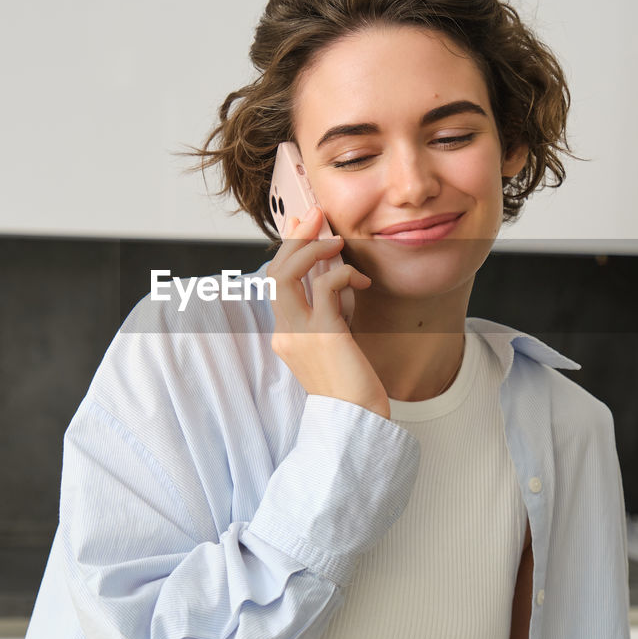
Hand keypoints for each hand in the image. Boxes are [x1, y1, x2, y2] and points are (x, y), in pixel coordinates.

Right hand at [268, 206, 389, 418]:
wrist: (357, 423)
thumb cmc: (353, 386)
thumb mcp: (334, 343)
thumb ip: (328, 313)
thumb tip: (334, 276)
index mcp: (285, 334)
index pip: (276, 281)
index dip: (287, 249)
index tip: (301, 224)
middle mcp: (285, 332)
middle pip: (274, 271)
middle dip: (294, 237)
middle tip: (315, 215)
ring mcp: (299, 334)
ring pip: (287, 274)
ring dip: (312, 248)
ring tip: (337, 241)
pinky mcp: (322, 335)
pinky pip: (326, 288)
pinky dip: (343, 274)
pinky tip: (362, 281)